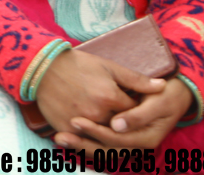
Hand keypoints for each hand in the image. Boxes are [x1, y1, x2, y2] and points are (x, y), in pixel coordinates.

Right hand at [35, 49, 165, 132]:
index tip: (133, 103)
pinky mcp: (65, 127)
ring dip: (107, 132)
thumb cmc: (76, 63)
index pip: (133, 111)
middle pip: (120, 127)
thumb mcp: (108, 66)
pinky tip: (90, 128)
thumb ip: (137, 80)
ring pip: (102, 136)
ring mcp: (80, 122)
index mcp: (110, 97)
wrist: (41, 66)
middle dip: (123, 123)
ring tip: (106, 121)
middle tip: (119, 114)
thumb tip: (162, 86)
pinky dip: (87, 136)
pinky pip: (82, 139)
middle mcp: (97, 113)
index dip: (135, 108)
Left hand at [56, 77, 192, 151]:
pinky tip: (67, 136)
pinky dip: (85, 141)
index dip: (96, 132)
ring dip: (80, 145)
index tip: (75, 121)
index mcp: (147, 138)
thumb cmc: (167, 94)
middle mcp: (137, 144)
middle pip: (106, 149)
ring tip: (59, 138)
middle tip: (61, 136)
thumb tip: (116, 125)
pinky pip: (101, 144)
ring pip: (102, 149)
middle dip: (82, 143)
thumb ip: (137, 115)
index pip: (117, 139)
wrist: (174, 93)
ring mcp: (128, 141)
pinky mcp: (120, 136)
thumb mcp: (157, 101)